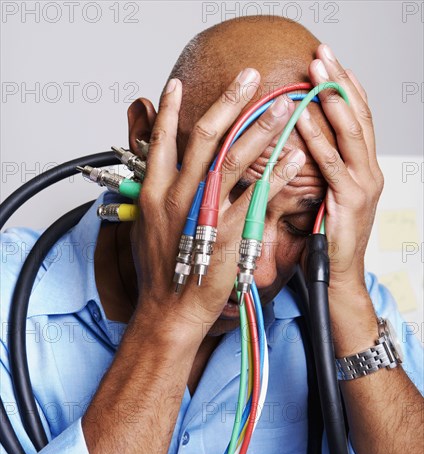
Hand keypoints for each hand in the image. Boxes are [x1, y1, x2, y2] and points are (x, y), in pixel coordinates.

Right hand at [131, 71, 305, 340]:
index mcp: (154, 193)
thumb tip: (161, 176)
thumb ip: (156, 198)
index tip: (177, 84)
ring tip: (283, 107)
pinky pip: (256, 196)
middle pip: (205, 138)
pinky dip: (277, 174)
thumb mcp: (145, 229)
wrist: (169, 310)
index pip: (161, 141)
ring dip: (260, 129)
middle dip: (228, 102)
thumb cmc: (159, 273)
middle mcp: (176, 196)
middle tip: (249, 77)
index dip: (169, 110)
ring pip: (234, 160)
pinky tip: (294, 157)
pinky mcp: (227, 232)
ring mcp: (202, 213)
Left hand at [296, 44, 383, 291]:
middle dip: (340, 82)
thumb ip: (321, 172)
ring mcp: (364, 184)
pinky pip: (332, 164)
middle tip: (324, 54)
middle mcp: (369, 171)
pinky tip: (305, 118)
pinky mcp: (351, 200)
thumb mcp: (327, 197)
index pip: (358, 120)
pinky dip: (319, 138)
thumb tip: (299, 148)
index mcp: (364, 168)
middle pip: (357, 116)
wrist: (338, 275)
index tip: (332, 63)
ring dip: (333, 99)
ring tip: (318, 73)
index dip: (347, 88)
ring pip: (351, 133)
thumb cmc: (328, 238)